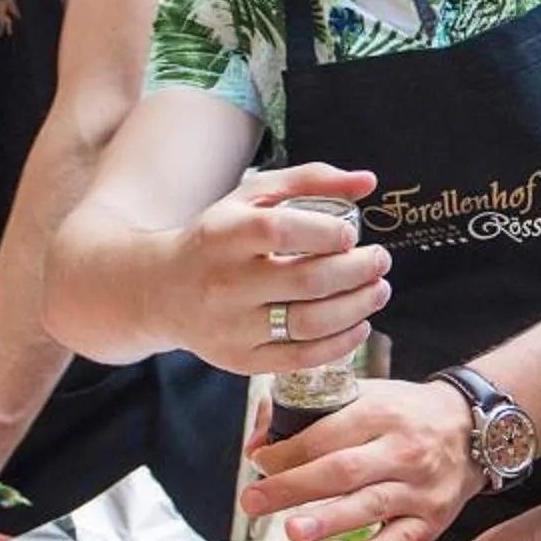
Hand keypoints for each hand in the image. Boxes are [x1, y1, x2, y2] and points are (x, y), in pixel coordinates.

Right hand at [162, 165, 391, 373]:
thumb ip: (309, 181)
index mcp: (224, 235)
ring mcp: (231, 326)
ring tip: (378, 290)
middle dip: (358, 271)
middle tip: (380, 261)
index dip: (327, 233)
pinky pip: (301, 357)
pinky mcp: (239, 360)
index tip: (353, 235)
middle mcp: (224, 282)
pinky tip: (358, 324)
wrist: (160, 290)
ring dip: (357, 307)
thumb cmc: (217, 237)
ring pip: (309, 323)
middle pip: (306, 281)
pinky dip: (340, 343)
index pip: (281, 231)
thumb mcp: (251, 197)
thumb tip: (368, 182)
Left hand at [240, 378, 479, 540]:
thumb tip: (258, 442)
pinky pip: (406, 536)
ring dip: (330, 520)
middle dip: (294, 487)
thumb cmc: (405, 413)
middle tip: (252, 502)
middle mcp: (403, 449)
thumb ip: (312, 415)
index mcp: (381, 413)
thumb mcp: (367, 396)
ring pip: (372, 504)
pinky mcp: (434, 518)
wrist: (473, 427)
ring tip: (293, 531)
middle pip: (342, 470)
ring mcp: (421, 486)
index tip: (258, 463)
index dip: (288, 451)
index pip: (326, 434)